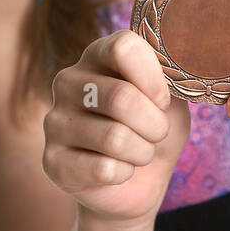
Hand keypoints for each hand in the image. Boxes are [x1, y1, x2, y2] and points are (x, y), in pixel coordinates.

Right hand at [42, 30, 189, 224]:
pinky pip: (103, 169)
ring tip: (140, 152)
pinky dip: (125, 173)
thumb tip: (177, 67)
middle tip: (157, 134)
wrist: (139, 182)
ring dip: (142, 151)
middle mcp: (68, 82)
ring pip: (114, 137)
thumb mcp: (171, 98)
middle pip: (121, 97)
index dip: (153, 79)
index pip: (123, 48)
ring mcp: (55, 121)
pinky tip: (120, 169)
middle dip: (155, 124)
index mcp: (97, 55)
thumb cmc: (154, 129)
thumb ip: (169, 76)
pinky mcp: (53, 161)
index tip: (164, 101)